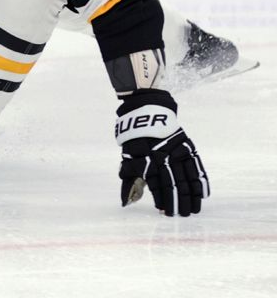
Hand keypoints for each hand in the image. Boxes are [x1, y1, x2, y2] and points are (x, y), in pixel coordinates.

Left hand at [115, 90, 208, 216]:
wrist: (146, 113)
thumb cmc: (134, 139)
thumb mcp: (127, 157)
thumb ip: (129, 179)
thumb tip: (125, 203)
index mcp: (148, 162)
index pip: (157, 186)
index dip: (160, 200)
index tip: (162, 212)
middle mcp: (164, 159)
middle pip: (174, 185)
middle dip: (177, 202)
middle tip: (181, 216)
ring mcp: (177, 153)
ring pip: (187, 179)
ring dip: (191, 197)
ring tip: (194, 211)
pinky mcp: (188, 147)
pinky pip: (197, 167)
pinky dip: (201, 182)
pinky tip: (204, 195)